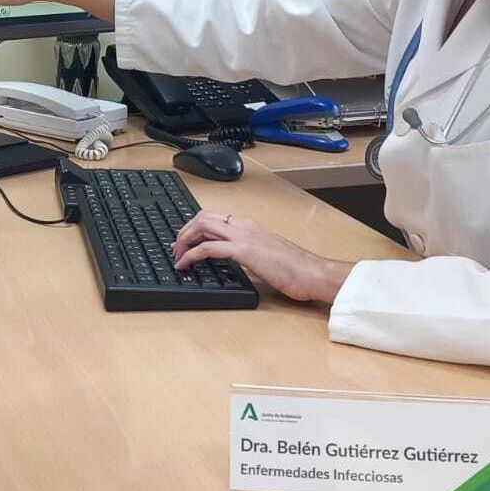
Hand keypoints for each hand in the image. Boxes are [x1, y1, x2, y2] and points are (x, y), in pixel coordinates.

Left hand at [172, 212, 353, 303]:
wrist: (313, 273)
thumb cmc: (296, 269)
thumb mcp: (264, 256)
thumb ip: (246, 253)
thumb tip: (227, 260)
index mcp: (249, 225)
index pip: (213, 217)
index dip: (193, 228)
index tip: (184, 242)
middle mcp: (244, 225)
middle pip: (202, 217)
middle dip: (184, 231)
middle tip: (176, 248)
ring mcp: (244, 236)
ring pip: (202, 226)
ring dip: (184, 240)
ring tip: (177, 255)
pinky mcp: (244, 251)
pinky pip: (208, 248)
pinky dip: (191, 255)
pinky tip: (185, 265)